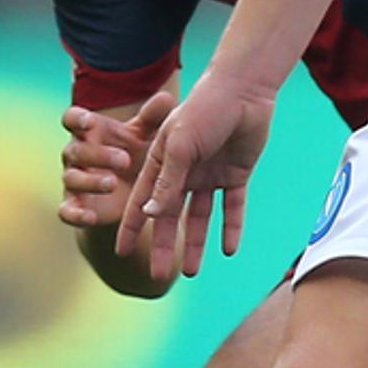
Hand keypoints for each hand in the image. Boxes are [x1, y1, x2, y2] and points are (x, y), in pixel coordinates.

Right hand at [57, 91, 174, 229]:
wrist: (132, 192)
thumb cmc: (137, 152)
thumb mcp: (146, 136)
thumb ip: (153, 118)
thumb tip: (167, 98)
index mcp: (88, 132)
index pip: (72, 119)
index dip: (78, 120)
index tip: (91, 123)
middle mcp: (76, 154)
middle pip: (75, 150)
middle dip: (98, 154)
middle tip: (125, 159)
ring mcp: (73, 180)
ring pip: (71, 178)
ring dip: (90, 182)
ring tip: (113, 184)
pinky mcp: (74, 206)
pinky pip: (65, 211)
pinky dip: (75, 214)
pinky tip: (90, 217)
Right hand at [116, 72, 276, 277]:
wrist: (244, 91)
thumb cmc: (205, 109)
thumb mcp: (181, 145)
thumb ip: (168, 180)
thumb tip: (151, 215)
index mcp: (161, 161)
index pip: (143, 201)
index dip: (133, 227)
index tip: (122, 253)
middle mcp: (183, 172)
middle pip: (171, 217)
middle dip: (165, 246)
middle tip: (159, 276)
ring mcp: (209, 175)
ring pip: (200, 217)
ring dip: (195, 244)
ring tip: (191, 272)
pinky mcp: (236, 175)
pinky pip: (232, 207)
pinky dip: (231, 227)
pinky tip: (229, 250)